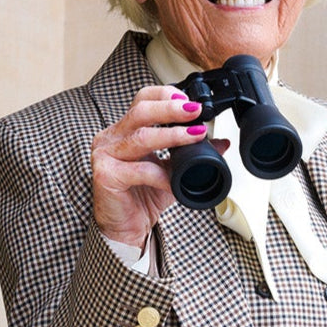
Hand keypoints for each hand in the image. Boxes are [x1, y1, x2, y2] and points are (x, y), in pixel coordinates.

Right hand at [91, 86, 225, 249]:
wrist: (125, 229)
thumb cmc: (142, 198)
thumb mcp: (171, 171)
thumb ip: (190, 154)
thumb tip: (221, 143)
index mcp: (123, 131)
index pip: (141, 100)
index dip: (165, 96)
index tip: (190, 102)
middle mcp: (110, 139)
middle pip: (141, 112)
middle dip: (171, 109)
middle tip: (195, 111)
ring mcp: (105, 156)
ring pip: (141, 137)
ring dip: (172, 135)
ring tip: (196, 136)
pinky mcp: (106, 176)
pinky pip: (139, 170)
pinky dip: (161, 175)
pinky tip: (174, 181)